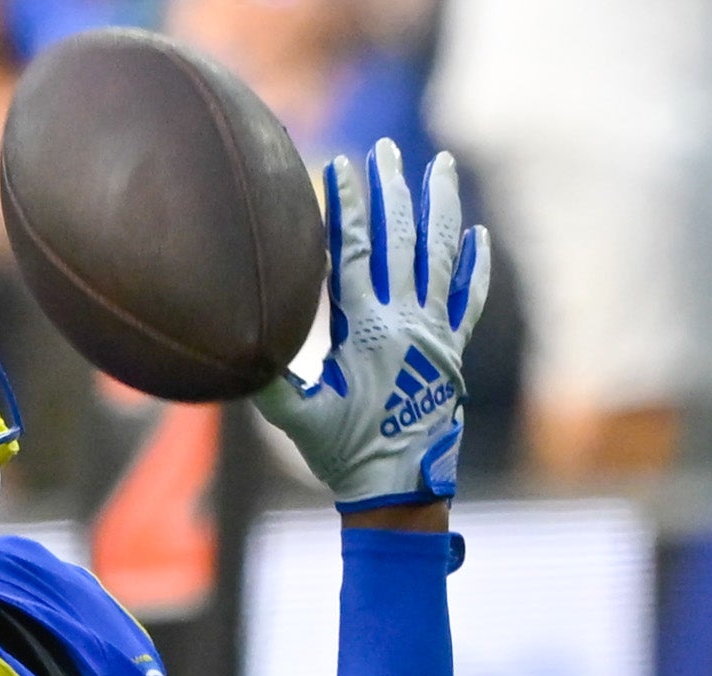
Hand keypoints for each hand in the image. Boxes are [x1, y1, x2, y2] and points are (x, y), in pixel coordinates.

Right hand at [253, 142, 488, 509]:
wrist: (402, 490)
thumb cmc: (346, 457)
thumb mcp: (300, 421)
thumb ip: (271, 384)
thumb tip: (234, 355)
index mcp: (365, 331)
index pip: (354, 255)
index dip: (347, 209)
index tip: (343, 167)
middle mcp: (405, 323)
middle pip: (401, 241)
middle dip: (393, 191)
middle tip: (387, 150)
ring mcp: (435, 335)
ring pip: (442, 258)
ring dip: (441, 209)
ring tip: (440, 168)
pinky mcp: (453, 353)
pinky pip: (469, 300)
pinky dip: (474, 267)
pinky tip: (478, 236)